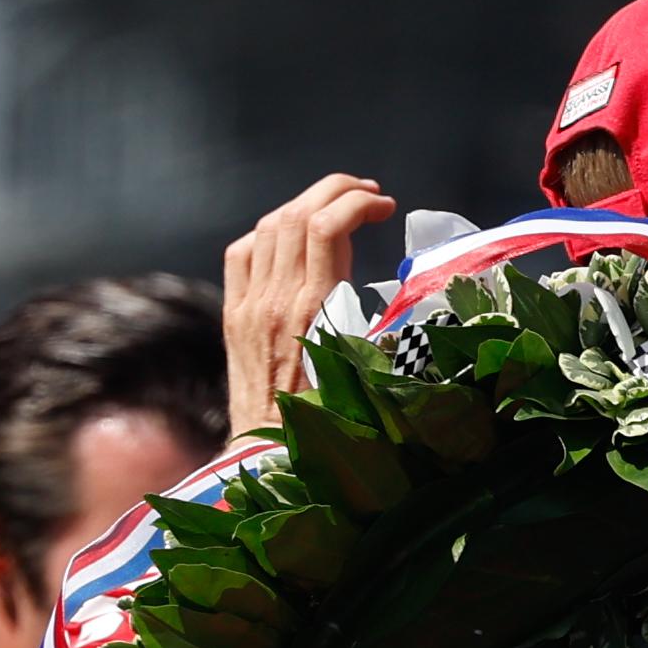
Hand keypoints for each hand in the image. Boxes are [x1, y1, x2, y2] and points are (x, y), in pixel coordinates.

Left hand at [225, 174, 393, 434]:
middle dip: (334, 190)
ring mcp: (249, 305)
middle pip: (297, 214)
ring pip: (269, 227)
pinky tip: (290, 236)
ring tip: (335, 205)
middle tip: (367, 192)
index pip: (327, 227)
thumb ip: (386, 326)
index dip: (359, 204)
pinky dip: (269, 232)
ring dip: (305, 204)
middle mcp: (276, 300)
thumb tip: (412, 290)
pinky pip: (243, 253)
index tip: (386, 208)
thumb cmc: (335, 424)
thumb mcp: (372, 373)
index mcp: (315, 312)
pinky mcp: (234, 316)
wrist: (271, 457)